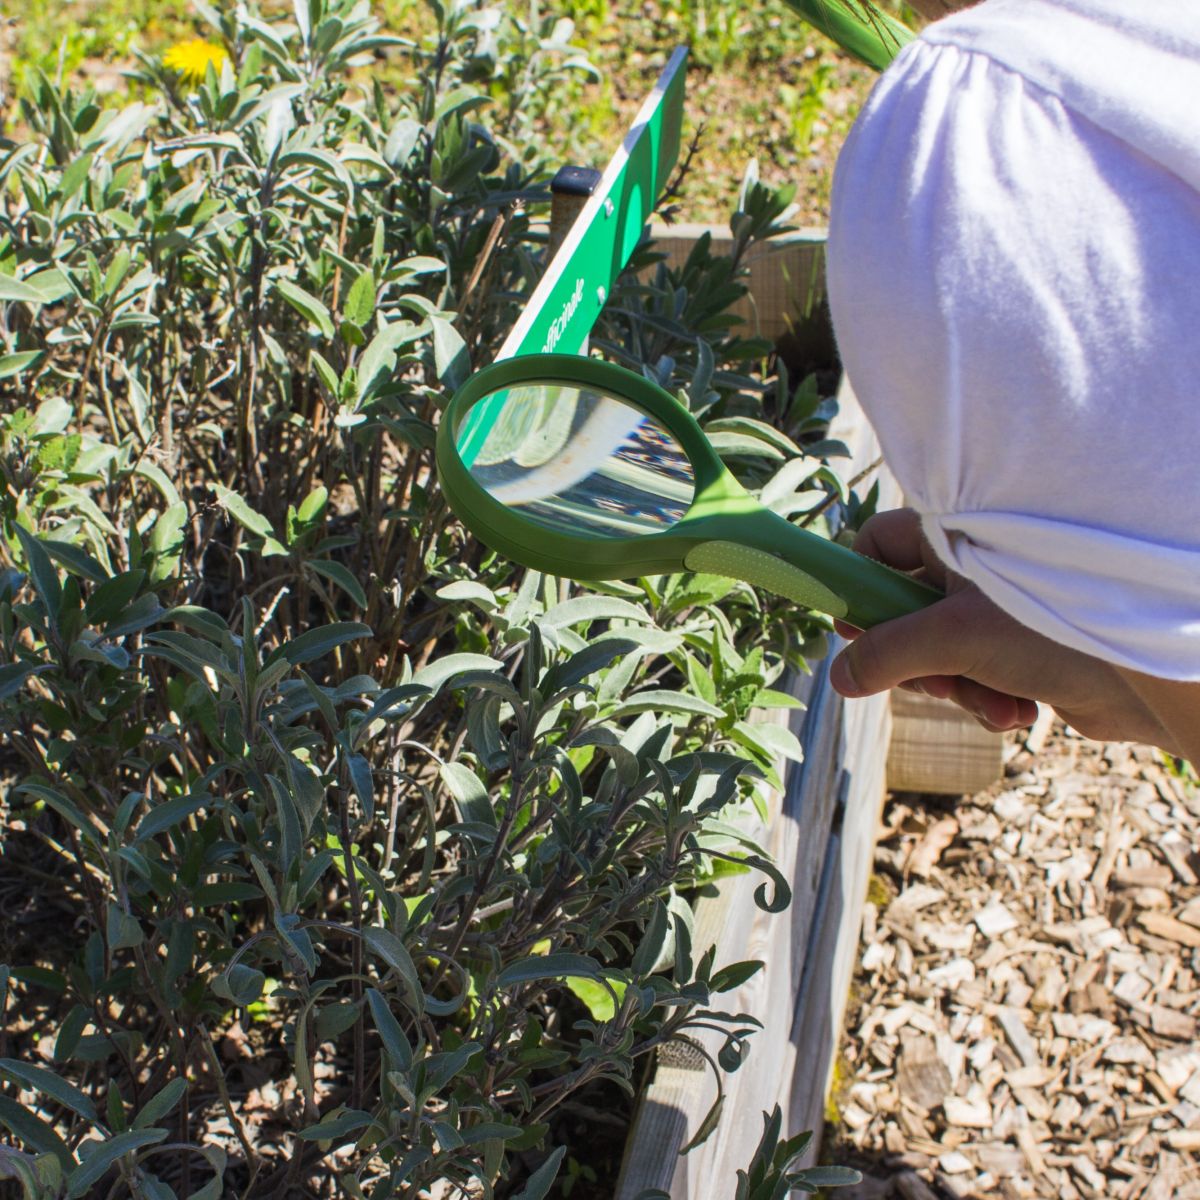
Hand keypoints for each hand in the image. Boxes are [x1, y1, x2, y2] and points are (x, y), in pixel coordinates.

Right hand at [828, 509, 1172, 745]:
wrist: (1154, 672)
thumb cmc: (1054, 626)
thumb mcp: (951, 638)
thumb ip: (886, 655)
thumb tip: (839, 679)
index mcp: (952, 534)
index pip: (877, 544)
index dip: (861, 589)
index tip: (856, 634)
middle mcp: (972, 563)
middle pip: (903, 612)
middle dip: (918, 662)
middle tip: (938, 683)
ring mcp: (997, 605)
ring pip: (938, 652)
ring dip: (958, 687)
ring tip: (995, 701)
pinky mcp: (1021, 645)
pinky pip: (975, 673)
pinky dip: (990, 696)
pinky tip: (1020, 711)